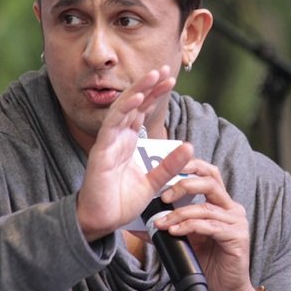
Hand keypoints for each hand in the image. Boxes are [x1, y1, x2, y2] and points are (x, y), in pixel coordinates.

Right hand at [76, 66, 192, 241]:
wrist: (101, 221)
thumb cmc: (120, 201)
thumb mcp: (153, 183)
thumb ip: (168, 165)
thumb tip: (189, 147)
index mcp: (128, 141)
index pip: (142, 111)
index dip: (155, 94)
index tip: (170, 80)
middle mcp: (118, 137)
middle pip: (134, 104)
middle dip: (149, 85)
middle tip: (164, 69)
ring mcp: (108, 142)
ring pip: (122, 108)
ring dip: (138, 90)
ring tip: (153, 75)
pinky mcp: (101, 151)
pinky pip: (112, 125)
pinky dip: (124, 109)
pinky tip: (136, 97)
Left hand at [156, 159, 261, 290]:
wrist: (223, 289)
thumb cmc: (205, 260)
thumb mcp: (184, 238)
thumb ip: (168, 225)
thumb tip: (140, 223)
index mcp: (220, 202)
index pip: (209, 174)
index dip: (191, 165)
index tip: (168, 167)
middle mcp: (231, 208)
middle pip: (210, 182)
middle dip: (184, 184)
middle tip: (163, 195)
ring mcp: (236, 221)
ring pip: (205, 207)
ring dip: (179, 213)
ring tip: (161, 222)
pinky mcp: (237, 237)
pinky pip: (210, 226)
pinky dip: (189, 227)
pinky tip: (174, 231)